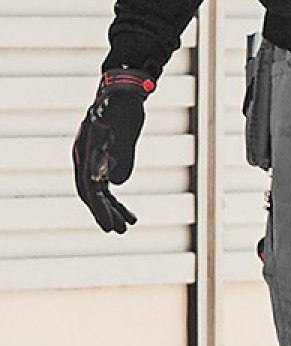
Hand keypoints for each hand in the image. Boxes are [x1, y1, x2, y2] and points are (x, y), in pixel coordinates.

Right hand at [72, 69, 155, 232]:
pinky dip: (118, 202)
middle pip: (92, 193)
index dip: (99, 209)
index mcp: (84, 152)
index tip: (110, 226)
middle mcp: (84, 158)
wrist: (123, 93)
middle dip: (105, 213)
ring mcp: (92, 160)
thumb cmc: (123, 109)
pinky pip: (108, 187)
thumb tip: (114, 182)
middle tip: (119, 231)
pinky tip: (131, 216)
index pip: (89, 188)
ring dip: (113, 210)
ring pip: (100, 193)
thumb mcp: (125, 134)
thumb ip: (121, 157)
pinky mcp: (104, 161)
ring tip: (127, 226)